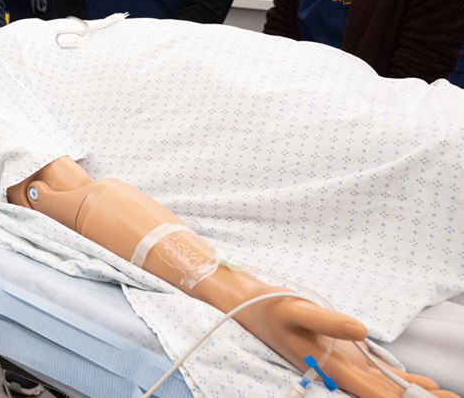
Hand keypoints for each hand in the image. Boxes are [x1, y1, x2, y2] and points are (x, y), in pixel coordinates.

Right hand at [234, 289, 457, 397]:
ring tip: (446, 396)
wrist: (249, 304)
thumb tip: (361, 331)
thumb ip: (327, 321)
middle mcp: (340, 372)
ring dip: (414, 393)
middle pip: (385, 394)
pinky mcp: (344, 355)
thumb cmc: (270, 307)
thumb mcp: (296, 309)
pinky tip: (420, 383)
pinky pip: (378, 373)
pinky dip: (400, 380)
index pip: (375, 393)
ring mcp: (344, 364)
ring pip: (385, 387)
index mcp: (331, 367)